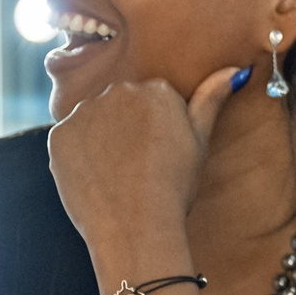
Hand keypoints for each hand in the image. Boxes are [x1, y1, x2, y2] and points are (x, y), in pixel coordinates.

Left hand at [48, 66, 242, 263]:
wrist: (136, 225)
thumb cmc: (174, 186)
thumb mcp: (200, 142)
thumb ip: (212, 99)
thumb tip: (237, 69)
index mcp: (157, 89)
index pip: (155, 100)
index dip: (158, 130)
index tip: (161, 154)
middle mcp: (118, 91)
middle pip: (122, 104)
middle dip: (128, 127)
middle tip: (140, 166)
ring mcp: (84, 112)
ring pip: (94, 120)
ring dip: (102, 139)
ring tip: (118, 174)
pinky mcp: (58, 135)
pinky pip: (70, 140)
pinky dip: (80, 156)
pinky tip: (97, 178)